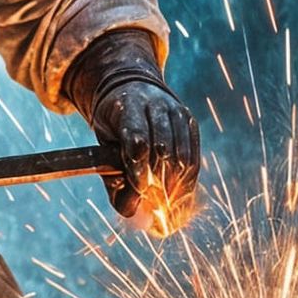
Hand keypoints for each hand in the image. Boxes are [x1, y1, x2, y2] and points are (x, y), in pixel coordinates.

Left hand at [93, 79, 200, 234]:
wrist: (132, 87)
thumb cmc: (114, 123)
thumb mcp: (103, 144)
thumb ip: (112, 178)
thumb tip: (130, 211)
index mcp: (129, 105)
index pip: (137, 139)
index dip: (139, 169)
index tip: (139, 190)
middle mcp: (156, 105)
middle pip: (162, 149)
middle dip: (158, 181)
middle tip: (154, 204)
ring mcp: (176, 112)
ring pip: (181, 154)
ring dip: (174, 184)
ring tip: (166, 203)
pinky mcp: (190, 122)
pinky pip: (194, 155)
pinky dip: (188, 179)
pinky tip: (179, 195)